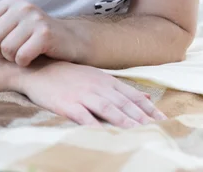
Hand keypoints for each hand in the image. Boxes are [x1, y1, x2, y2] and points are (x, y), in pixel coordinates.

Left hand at [0, 0, 76, 66]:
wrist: (71, 40)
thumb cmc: (37, 37)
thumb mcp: (11, 31)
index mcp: (12, 3)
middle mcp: (24, 7)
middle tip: (5, 57)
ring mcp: (35, 19)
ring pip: (6, 48)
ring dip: (10, 59)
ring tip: (19, 56)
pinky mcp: (46, 34)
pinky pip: (21, 56)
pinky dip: (23, 63)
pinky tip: (30, 59)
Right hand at [15, 59, 166, 127]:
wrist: (39, 69)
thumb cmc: (70, 75)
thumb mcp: (99, 78)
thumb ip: (122, 89)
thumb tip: (146, 96)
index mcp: (108, 81)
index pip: (133, 96)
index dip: (149, 108)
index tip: (164, 119)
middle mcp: (99, 86)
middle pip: (124, 103)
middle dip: (142, 117)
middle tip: (158, 129)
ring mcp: (83, 94)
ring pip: (108, 108)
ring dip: (125, 121)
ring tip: (138, 132)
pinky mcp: (67, 103)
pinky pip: (83, 116)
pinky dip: (94, 124)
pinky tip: (104, 134)